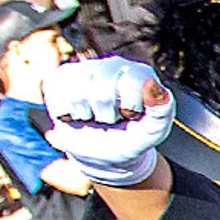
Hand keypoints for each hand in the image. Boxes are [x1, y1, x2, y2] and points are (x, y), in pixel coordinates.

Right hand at [45, 57, 173, 185]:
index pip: (133, 80)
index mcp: (140, 74)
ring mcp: (86, 69)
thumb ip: (162, 111)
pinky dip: (67, 113)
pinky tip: (78, 114)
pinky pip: (58, 95)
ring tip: (95, 117)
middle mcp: (113, 65)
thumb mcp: (152, 132)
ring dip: (86, 114)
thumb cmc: (131, 138)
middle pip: (102, 89)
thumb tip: (156, 89)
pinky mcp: (62, 77)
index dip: (130, 106)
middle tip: (112, 119)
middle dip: (106, 114)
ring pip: (77, 91)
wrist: (103, 153)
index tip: (131, 115)